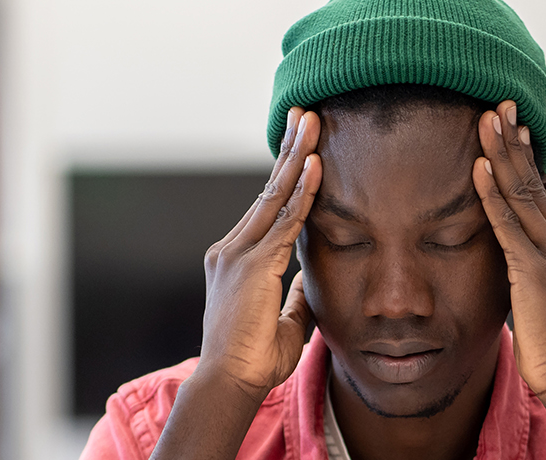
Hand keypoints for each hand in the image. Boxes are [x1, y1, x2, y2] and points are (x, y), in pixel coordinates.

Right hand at [195, 107, 321, 396]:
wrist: (230, 383)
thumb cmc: (253, 361)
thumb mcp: (285, 321)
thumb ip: (296, 295)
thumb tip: (311, 278)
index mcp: (237, 260)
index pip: (267, 208)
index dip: (287, 176)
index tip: (303, 147)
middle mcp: (232, 249)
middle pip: (268, 189)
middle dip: (289, 150)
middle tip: (305, 114)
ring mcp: (239, 254)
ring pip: (274, 195)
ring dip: (296, 156)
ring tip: (312, 122)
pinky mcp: (253, 265)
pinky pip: (284, 220)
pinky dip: (302, 192)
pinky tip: (316, 165)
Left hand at [472, 101, 545, 397]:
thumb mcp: (543, 302)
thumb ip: (530, 274)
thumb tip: (510, 262)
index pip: (542, 196)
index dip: (525, 160)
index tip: (512, 128)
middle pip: (534, 184)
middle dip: (514, 143)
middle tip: (499, 106)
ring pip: (523, 196)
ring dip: (501, 155)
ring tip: (486, 120)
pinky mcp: (537, 274)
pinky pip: (509, 226)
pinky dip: (492, 196)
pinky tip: (480, 169)